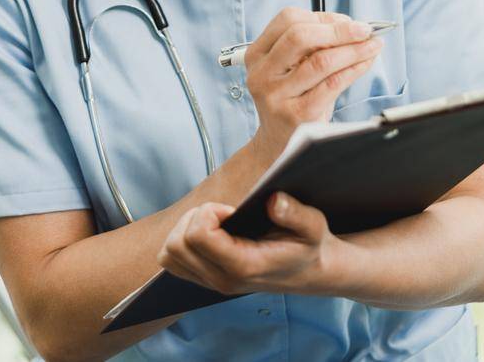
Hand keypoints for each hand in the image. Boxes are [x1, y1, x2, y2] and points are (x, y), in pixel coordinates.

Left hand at [158, 192, 341, 296]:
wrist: (312, 273)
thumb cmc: (309, 246)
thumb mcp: (313, 225)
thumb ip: (295, 213)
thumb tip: (273, 201)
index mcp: (244, 267)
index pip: (198, 236)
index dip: (209, 212)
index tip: (232, 210)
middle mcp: (222, 280)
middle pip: (177, 244)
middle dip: (194, 218)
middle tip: (222, 214)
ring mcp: (211, 283)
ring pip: (169, 254)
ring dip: (185, 229)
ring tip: (214, 223)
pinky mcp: (205, 281)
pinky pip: (173, 261)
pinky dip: (182, 242)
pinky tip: (207, 234)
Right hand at [243, 8, 383, 159]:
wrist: (278, 145)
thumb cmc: (291, 101)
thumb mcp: (289, 69)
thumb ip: (311, 46)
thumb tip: (349, 25)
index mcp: (257, 55)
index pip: (287, 20)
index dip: (322, 17)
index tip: (346, 22)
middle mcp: (262, 73)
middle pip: (300, 36)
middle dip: (339, 30)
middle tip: (364, 30)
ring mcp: (277, 95)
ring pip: (320, 60)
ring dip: (353, 49)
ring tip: (372, 46)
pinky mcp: (297, 114)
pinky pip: (332, 84)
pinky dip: (354, 70)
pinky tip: (365, 64)